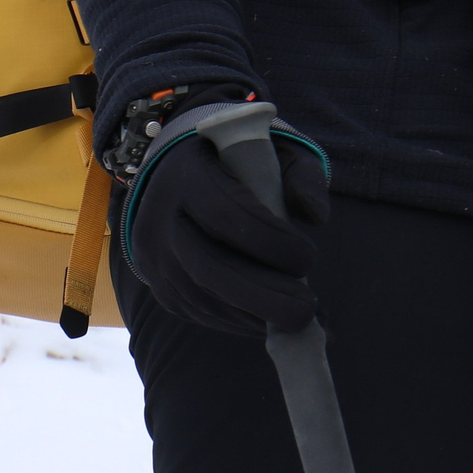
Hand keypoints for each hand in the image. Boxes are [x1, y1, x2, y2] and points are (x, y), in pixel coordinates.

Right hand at [122, 98, 330, 335]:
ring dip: (253, 314)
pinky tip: (270, 319)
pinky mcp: (160, 286)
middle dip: (263, 293)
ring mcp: (154, 258)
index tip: (308, 258)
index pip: (226, 214)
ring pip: (202, 297)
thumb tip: (318, 217)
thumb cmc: (239, 162)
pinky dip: (238, 320)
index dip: (270, 242)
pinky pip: (197, 311)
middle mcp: (161, 220)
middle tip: (306, 308)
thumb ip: (302, 176)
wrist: (180, 174)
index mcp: (188, 176)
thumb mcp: (274, 151)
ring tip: (297, 317)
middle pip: (208, 267)